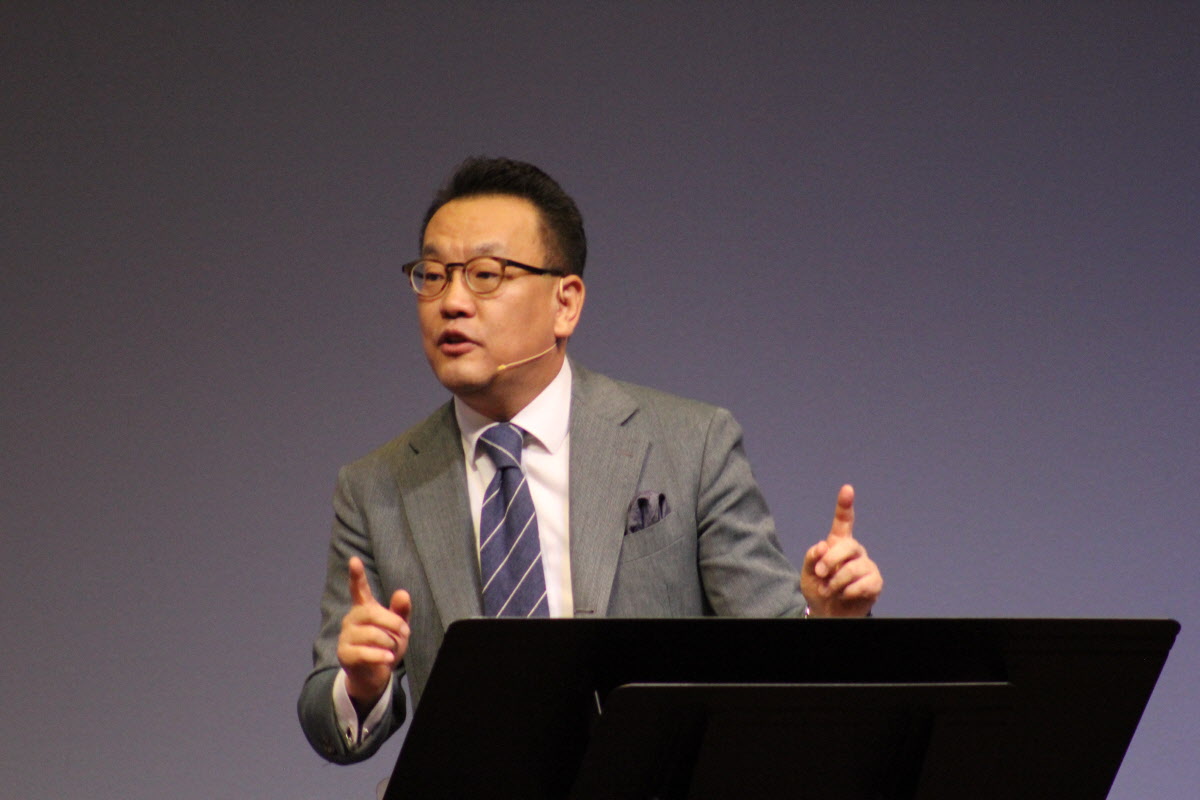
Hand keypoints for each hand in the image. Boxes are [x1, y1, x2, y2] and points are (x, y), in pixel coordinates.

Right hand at [336, 556, 411, 706]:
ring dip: (389, 642)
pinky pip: (364, 652)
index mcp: (364, 609)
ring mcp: (346, 636)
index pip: (359, 589)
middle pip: (371, 613)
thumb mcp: (398, 628)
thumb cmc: (387, 646)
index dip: (356, 575)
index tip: (354, 560)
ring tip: (392, 649)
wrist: (375, 675)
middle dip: (392, 622)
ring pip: (371, 634)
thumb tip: (403, 593)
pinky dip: (380, 655)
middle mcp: (352, 619)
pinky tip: (388, 658)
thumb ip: (401, 612)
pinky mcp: (344, 654)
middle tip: (405, 631)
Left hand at [800, 484, 882, 616]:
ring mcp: (866, 566)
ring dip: (836, 582)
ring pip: (853, 568)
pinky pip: (863, 583)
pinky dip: (848, 592)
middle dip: (830, 560)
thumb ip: (811, 557)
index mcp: (838, 543)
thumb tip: (822, 546)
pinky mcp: (875, 582)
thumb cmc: (818, 588)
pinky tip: (844, 595)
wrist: (828, 612)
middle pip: (847, 545)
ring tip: (828, 590)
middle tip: (820, 574)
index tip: (847, 489)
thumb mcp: (807, 573)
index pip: (843, 521)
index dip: (845, 505)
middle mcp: (854, 551)